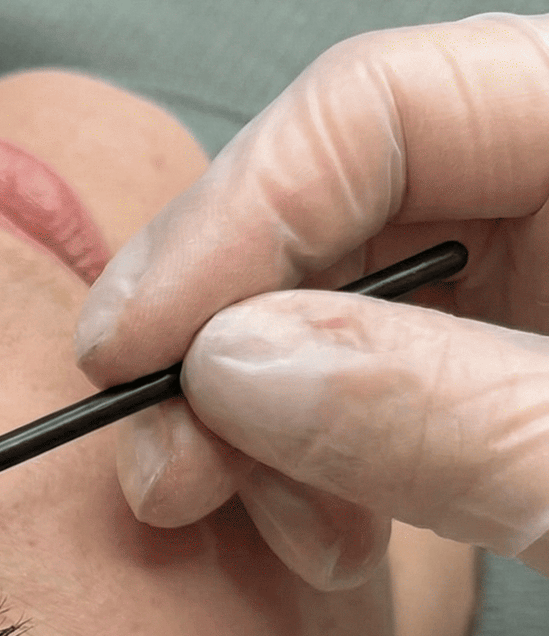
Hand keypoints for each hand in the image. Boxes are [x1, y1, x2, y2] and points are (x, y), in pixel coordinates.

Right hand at [73, 13, 548, 586]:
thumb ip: (444, 410)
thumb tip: (229, 368)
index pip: (380, 106)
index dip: (226, 221)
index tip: (127, 353)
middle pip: (335, 208)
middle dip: (221, 346)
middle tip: (163, 467)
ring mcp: (542, 289)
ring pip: (335, 307)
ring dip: (253, 424)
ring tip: (243, 521)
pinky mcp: (513, 374)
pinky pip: (374, 384)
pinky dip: (311, 460)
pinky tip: (312, 529)